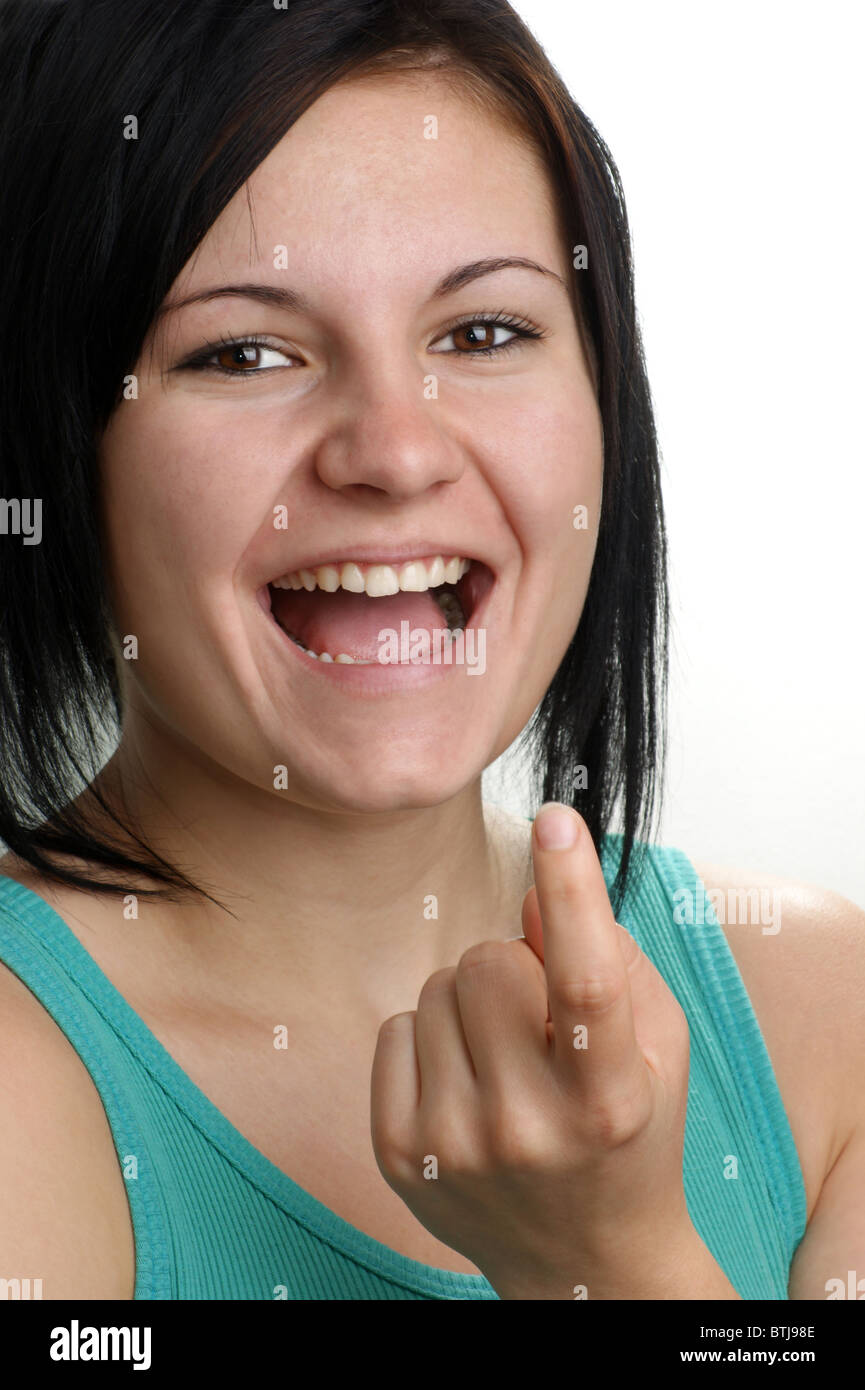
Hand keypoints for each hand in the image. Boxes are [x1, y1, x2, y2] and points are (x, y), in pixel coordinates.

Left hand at [370, 802, 706, 1299]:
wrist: (584, 1259)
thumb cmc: (632, 1127)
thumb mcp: (653, 1042)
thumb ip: (606, 957)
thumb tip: (534, 892)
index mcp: (610, 1099)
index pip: (584, 979)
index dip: (572, 892)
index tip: (557, 818)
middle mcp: (529, 1129)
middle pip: (488, 960)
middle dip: (514, 964)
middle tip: (537, 1015)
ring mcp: (455, 1146)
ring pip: (437, 986)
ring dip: (471, 1000)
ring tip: (505, 1057)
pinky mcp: (399, 1151)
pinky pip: (395, 1026)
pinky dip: (430, 1036)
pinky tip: (464, 1082)